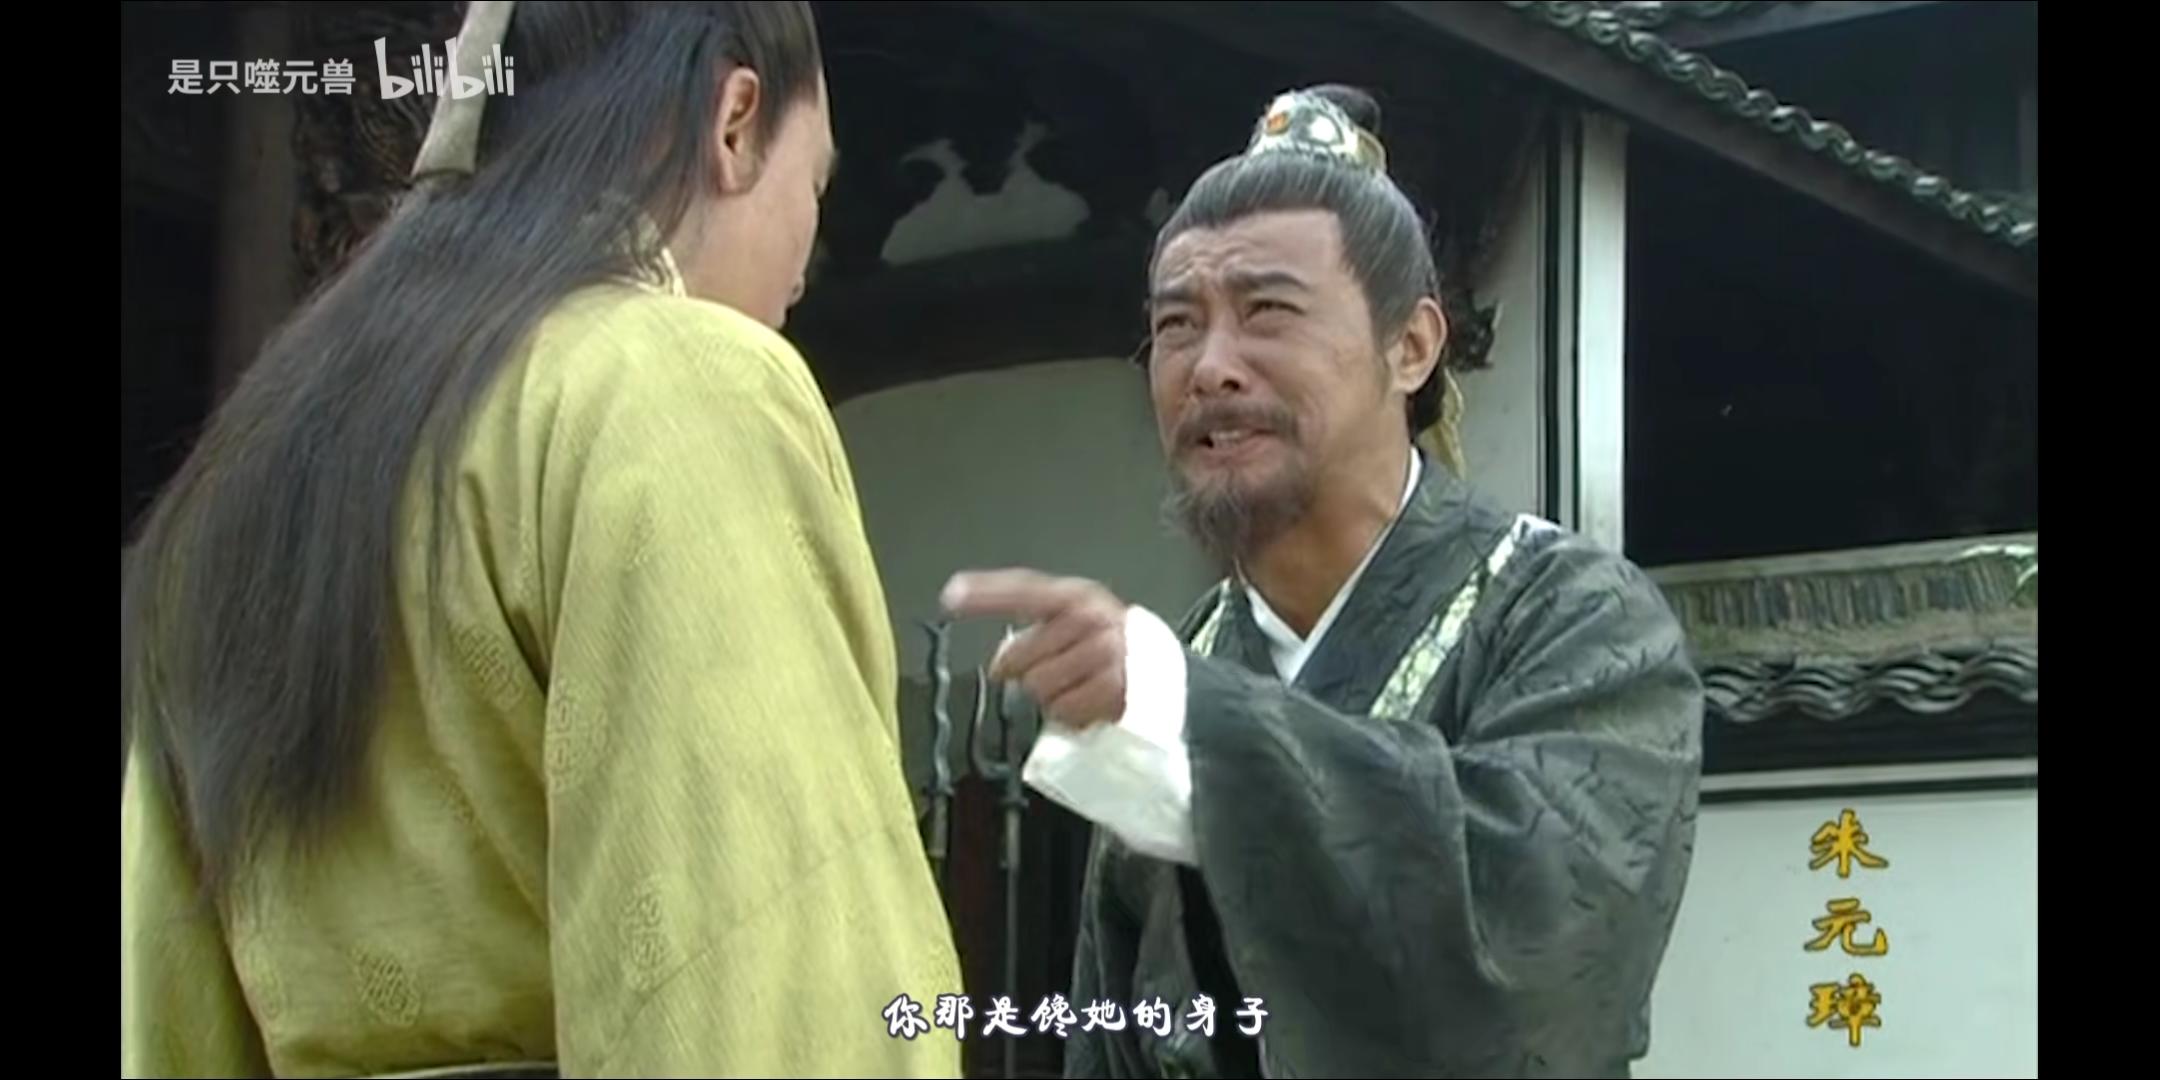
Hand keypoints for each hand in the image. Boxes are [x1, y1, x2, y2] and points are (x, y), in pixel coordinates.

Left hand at [940, 569, 1127, 727]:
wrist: (1167, 680)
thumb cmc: (1116, 651)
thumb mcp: (1080, 627)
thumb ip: (1039, 632)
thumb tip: (1001, 658)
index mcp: (1079, 598)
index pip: (1024, 590)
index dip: (985, 594)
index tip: (951, 597)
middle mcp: (1091, 620)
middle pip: (1020, 656)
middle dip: (1027, 672)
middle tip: (1056, 674)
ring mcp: (1103, 654)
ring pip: (1038, 687)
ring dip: (1051, 697)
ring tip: (1077, 688)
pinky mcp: (1114, 689)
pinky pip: (1063, 711)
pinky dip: (1070, 715)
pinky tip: (1088, 704)